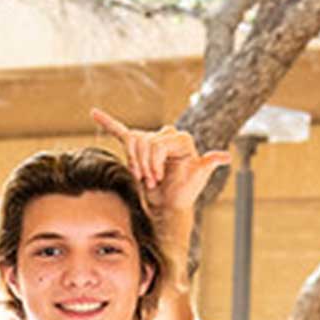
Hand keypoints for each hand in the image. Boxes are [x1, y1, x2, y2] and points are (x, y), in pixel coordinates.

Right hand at [90, 109, 230, 222]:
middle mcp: (166, 135)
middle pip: (144, 141)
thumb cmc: (184, 193)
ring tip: (143, 177)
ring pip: (133, 141)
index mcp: (180, 138)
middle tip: (152, 182)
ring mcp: (151, 141)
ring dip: (135, 162)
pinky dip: (107, 122)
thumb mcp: (197, 178)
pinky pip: (120, 131)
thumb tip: (225, 157)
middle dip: (145, 164)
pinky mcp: (137, 148)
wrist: (168, 206)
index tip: (157, 179)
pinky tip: (94, 113)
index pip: (157, 143)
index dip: (154, 162)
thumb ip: (208, 163)